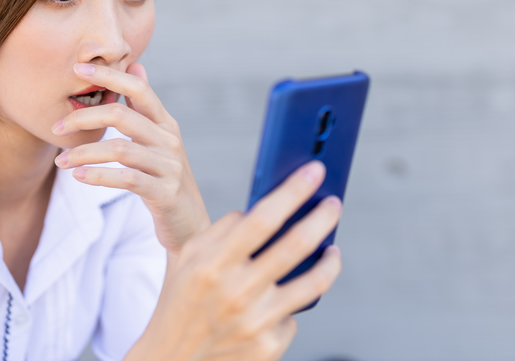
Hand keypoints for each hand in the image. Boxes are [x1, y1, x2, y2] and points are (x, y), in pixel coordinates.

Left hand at [52, 62, 209, 251]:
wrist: (190, 223)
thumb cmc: (165, 178)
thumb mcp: (159, 140)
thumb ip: (145, 107)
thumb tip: (137, 67)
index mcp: (166, 124)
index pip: (139, 89)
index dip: (109, 75)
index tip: (78, 68)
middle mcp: (170, 141)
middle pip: (123, 116)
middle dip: (84, 117)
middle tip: (56, 127)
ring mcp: (170, 167)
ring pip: (121, 149)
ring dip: (85, 152)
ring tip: (61, 161)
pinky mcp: (165, 193)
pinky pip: (128, 179)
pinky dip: (100, 176)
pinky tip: (79, 176)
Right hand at [128, 161, 342, 360]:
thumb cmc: (181, 301)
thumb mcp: (187, 259)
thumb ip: (222, 230)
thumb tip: (263, 207)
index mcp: (212, 264)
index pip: (262, 218)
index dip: (293, 191)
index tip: (315, 171)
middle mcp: (236, 292)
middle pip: (296, 245)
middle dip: (323, 218)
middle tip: (333, 204)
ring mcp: (255, 322)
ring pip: (312, 283)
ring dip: (329, 261)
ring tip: (332, 249)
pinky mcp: (268, 347)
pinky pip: (294, 315)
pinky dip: (292, 303)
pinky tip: (284, 299)